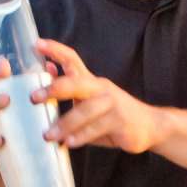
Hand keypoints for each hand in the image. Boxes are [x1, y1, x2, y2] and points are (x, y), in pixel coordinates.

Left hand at [38, 39, 164, 153]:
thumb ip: (70, 89)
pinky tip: (69, 143)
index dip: (55, 49)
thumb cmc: (114, 114)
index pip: (72, 59)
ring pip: (85, 110)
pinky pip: (97, 128)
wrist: (152, 125)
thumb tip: (46, 71)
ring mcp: (112, 104)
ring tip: (49, 135)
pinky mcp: (120, 122)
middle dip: (54, 88)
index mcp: (92, 82)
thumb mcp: (91, 100)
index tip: (37, 43)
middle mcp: (101, 88)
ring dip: (65, 123)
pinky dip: (81, 136)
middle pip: (76, 82)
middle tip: (34, 98)